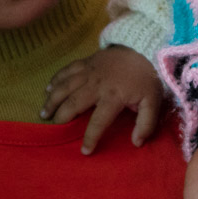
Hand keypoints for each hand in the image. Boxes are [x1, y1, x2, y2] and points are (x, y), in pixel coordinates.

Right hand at [43, 46, 164, 153]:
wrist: (142, 47)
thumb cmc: (147, 78)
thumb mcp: (153, 101)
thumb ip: (146, 123)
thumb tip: (136, 142)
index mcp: (113, 97)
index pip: (98, 121)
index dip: (90, 137)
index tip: (84, 151)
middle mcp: (96, 85)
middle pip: (73, 103)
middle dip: (62, 117)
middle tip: (55, 128)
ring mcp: (88, 72)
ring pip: (64, 87)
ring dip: (52, 100)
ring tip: (44, 114)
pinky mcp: (85, 62)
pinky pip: (65, 71)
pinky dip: (55, 80)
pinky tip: (47, 89)